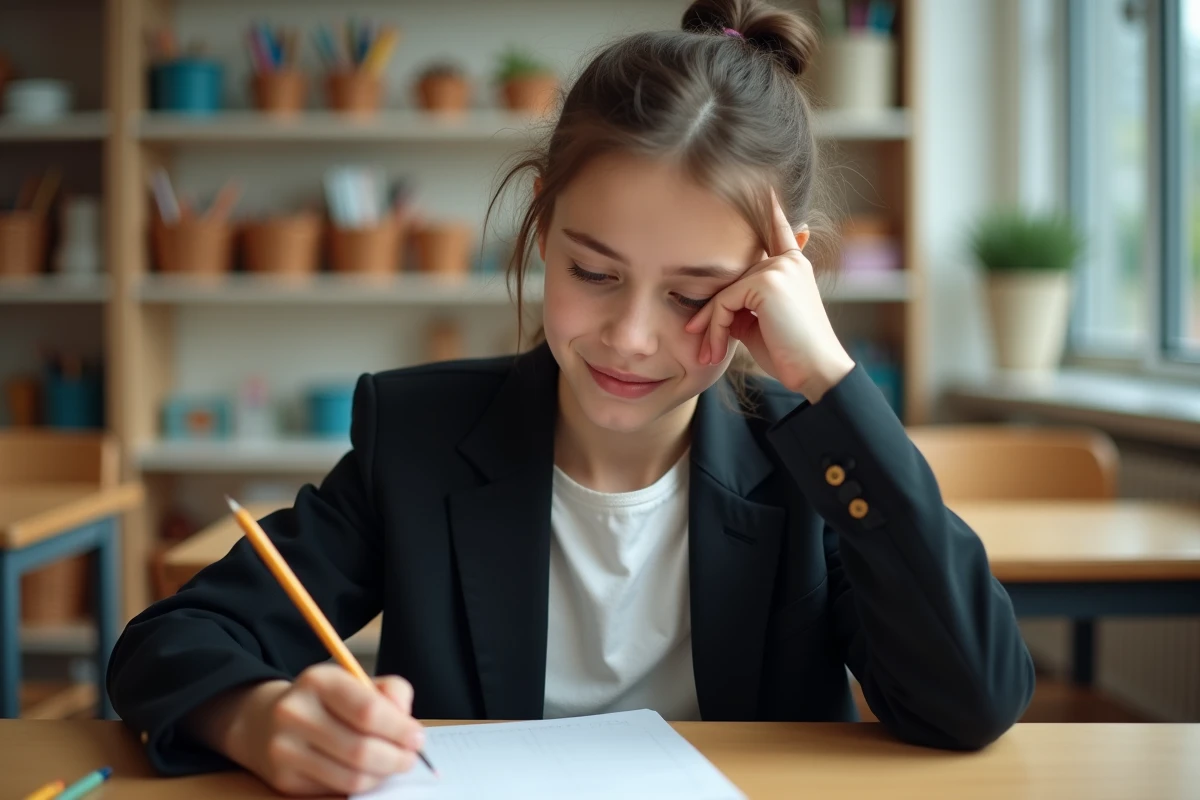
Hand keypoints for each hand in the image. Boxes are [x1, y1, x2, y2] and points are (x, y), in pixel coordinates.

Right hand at [207, 666, 425, 795]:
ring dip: (381, 776)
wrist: (264, 721)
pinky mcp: (283, 780)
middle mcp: (295, 713)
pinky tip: (368, 773)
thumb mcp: (355, 682)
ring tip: (392, 766)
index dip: (399, 729)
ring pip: (350, 778)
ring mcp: (285, 749)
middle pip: (360, 749)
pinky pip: (335, 791)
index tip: (418, 738)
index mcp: (319, 681)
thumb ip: (390, 693)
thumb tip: (408, 724)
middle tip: (410, 758)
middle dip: (396, 758)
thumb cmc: (326, 701)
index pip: (368, 711)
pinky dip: (361, 786)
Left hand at [684, 189, 854, 401]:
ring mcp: (779, 268)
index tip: (766, 188)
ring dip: (710, 326)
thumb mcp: (761, 324)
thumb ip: (742, 305)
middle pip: (732, 278)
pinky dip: (714, 328)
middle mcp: (787, 262)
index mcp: (793, 267)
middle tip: (704, 347)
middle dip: (712, 314)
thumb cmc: (790, 355)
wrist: (816, 372)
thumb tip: (717, 304)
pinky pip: (724, 301)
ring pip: (724, 292)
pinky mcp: (768, 282)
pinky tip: (716, 350)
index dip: (771, 209)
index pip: (779, 231)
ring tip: (708, 353)